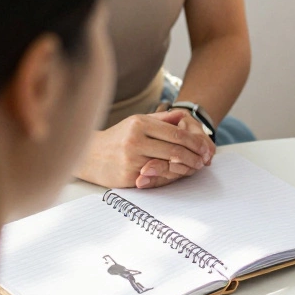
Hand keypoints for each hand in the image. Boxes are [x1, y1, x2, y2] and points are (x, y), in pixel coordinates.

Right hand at [75, 110, 214, 188]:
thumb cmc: (117, 138)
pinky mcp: (130, 176)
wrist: (89, 156)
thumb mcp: (136, 122)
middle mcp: (135, 140)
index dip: (194, 141)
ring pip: (169, 165)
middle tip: (204, 160)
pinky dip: (171, 176)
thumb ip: (161, 119)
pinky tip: (178, 174)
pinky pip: (157, 177)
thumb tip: (183, 116)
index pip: (176, 132)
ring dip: (186, 168)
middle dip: (194, 156)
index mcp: (139, 124)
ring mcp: (132, 159)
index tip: (205, 147)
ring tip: (195, 167)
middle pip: (175, 150)